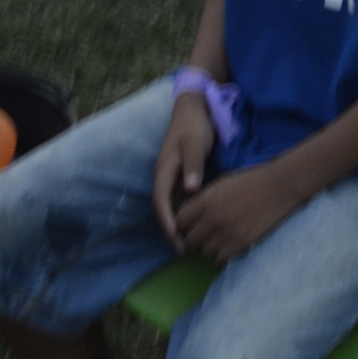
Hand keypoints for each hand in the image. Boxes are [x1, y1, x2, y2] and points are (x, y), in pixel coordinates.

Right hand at [151, 92, 216, 250]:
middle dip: (170, 230)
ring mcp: (171, 176)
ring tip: (188, 243)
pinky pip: (178, 199)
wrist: (194, 107)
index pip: (161, 201)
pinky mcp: (180, 175)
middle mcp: (163, 176)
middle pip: (163, 208)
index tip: (176, 239)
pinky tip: (193, 224)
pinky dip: (182, 214)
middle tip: (183, 250)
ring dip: (176, 224)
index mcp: (164, 169)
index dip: (167, 222)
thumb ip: (194, 165)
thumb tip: (191, 190)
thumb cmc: (195, 125)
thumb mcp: (196, 143)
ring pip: (169, 206)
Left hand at [171, 162, 305, 262]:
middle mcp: (212, 218)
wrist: (280, 186)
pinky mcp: (241, 244)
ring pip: (203, 252)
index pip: (178, 222)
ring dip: (208, 247)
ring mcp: (226, 233)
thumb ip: (202, 200)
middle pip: (189, 240)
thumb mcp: (221, 184)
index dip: (182, 225)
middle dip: (193, 238)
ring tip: (217, 240)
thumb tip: (188, 216)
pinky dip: (221, 255)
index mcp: (205, 200)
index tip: (189, 225)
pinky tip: (227, 246)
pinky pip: (219, 259)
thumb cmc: (250, 180)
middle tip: (203, 235)